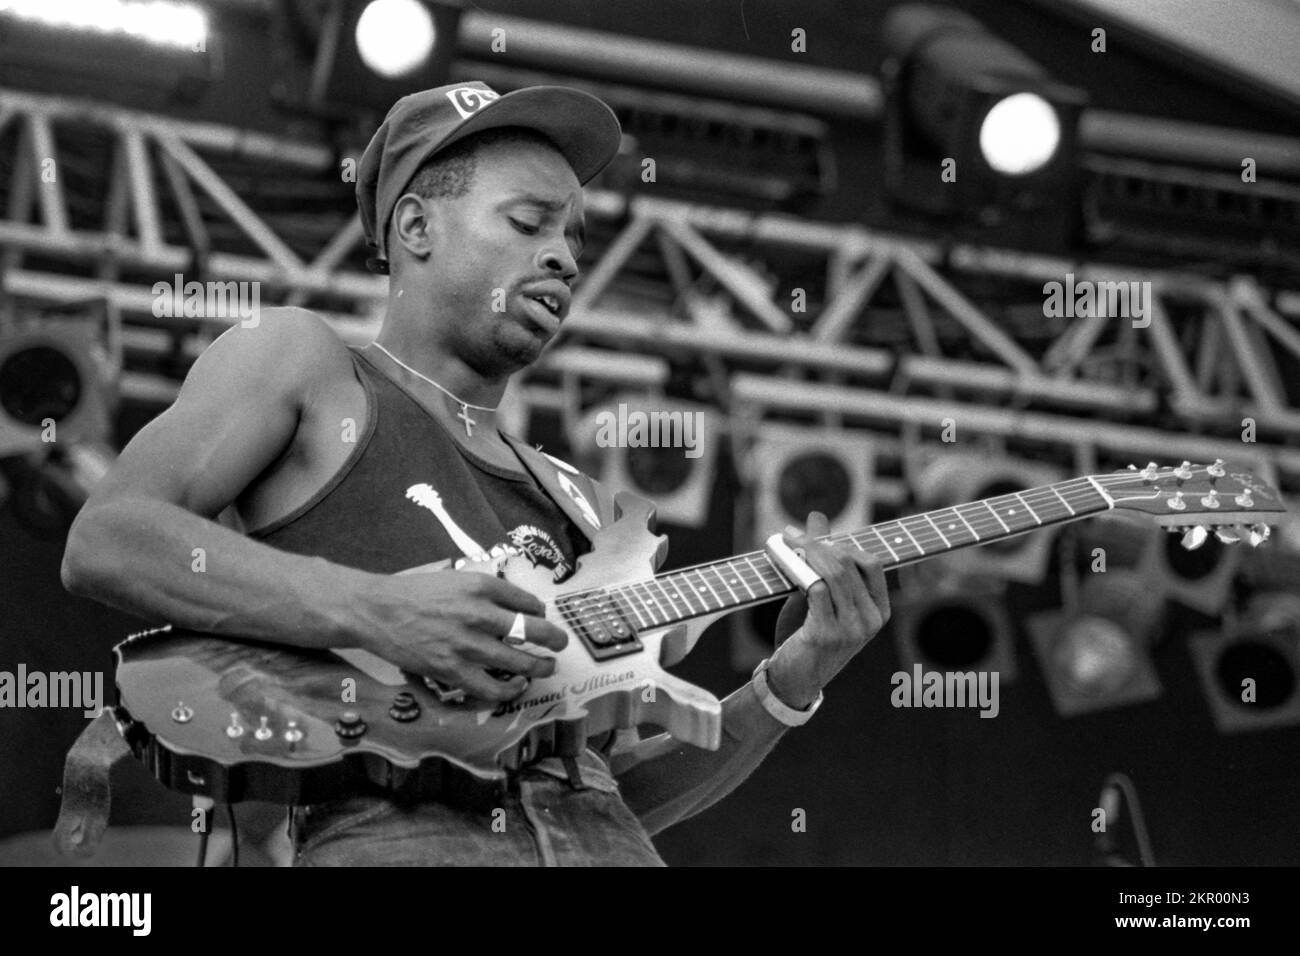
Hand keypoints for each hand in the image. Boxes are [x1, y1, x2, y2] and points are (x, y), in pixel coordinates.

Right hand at [360, 571, 568, 702]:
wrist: (378, 610)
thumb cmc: (416, 592)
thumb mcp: (457, 579)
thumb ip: (487, 591)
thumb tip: (517, 607)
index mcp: (482, 586)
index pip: (528, 602)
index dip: (540, 613)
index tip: (540, 619)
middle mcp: (480, 614)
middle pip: (534, 631)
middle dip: (555, 639)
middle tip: (561, 643)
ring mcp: (468, 644)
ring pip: (519, 661)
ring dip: (540, 666)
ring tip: (547, 667)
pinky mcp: (452, 670)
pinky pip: (491, 687)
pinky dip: (509, 690)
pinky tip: (516, 687)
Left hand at [767, 511, 890, 708]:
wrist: (794, 679)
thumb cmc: (808, 636)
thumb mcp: (821, 598)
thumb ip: (822, 561)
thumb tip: (816, 518)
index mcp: (878, 611)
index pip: (872, 563)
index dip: (844, 544)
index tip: (816, 536)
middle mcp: (870, 621)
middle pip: (848, 564)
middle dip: (816, 543)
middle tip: (789, 534)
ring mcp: (851, 629)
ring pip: (833, 573)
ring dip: (803, 552)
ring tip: (783, 544)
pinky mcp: (826, 634)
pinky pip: (815, 589)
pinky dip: (798, 571)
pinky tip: (783, 564)